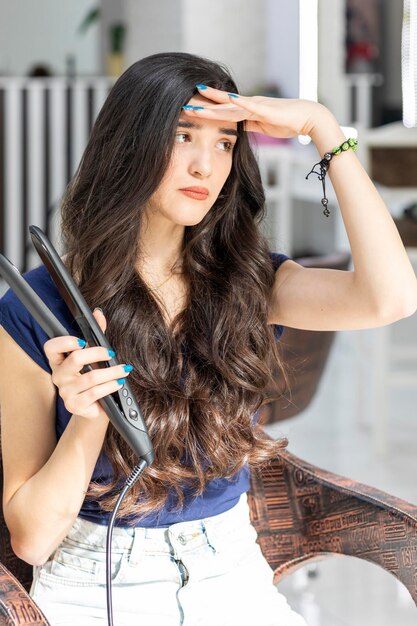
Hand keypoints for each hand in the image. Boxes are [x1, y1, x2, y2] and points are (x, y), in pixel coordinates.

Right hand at [43, 309, 132, 420]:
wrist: (94, 408)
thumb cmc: (93, 378)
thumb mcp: (94, 356)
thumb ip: (96, 335)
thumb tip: (98, 313)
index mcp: (58, 361)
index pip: (51, 347)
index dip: (65, 342)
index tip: (83, 340)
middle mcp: (58, 376)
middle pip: (75, 359)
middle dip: (98, 353)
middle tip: (111, 354)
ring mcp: (65, 392)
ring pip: (91, 377)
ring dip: (112, 372)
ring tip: (123, 370)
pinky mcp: (74, 405)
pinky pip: (95, 392)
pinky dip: (110, 386)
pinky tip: (118, 383)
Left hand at [183, 85, 332, 139]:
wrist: (308, 118)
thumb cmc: (287, 122)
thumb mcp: (262, 126)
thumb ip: (249, 124)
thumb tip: (235, 129)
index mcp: (247, 111)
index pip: (222, 110)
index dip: (206, 110)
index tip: (190, 110)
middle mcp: (249, 105)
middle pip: (221, 105)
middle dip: (203, 106)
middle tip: (184, 105)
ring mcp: (257, 105)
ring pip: (230, 105)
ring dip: (213, 105)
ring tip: (197, 103)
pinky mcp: (266, 109)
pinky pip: (250, 106)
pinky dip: (239, 103)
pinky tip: (228, 98)